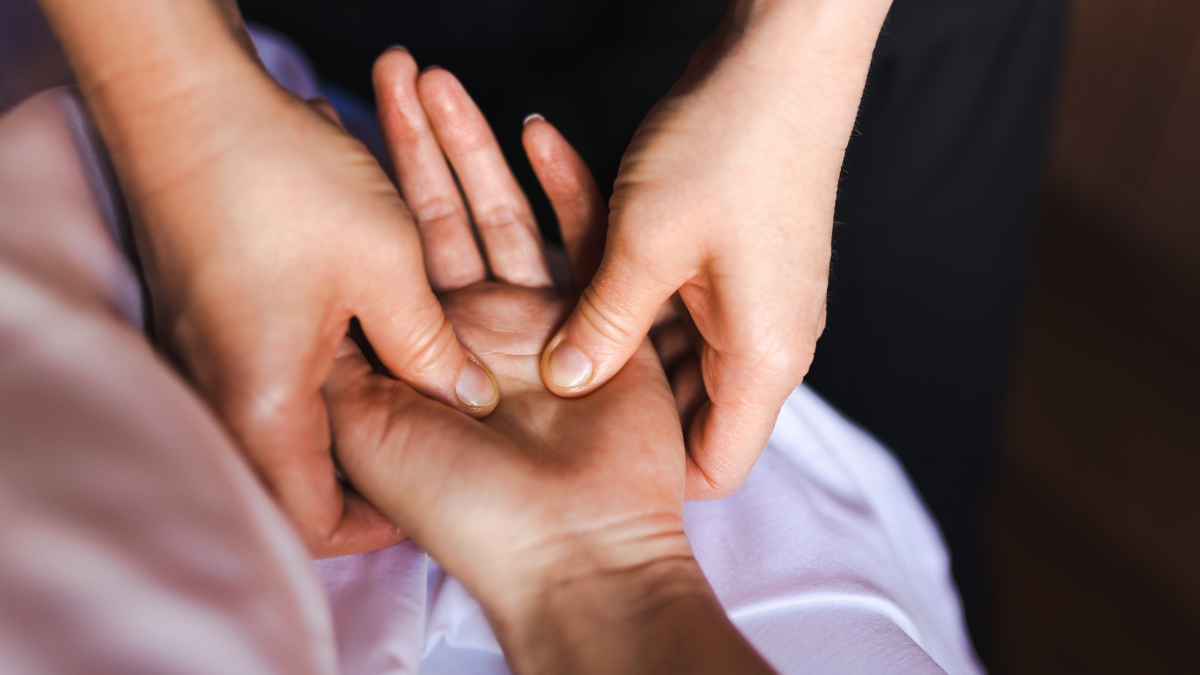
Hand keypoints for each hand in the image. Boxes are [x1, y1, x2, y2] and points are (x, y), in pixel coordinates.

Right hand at [38, 0, 500, 556]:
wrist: (184, 98)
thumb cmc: (282, 184)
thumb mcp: (388, 267)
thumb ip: (432, 347)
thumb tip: (467, 397)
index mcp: (263, 406)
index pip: (314, 519)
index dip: (376, 524)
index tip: (433, 490)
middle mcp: (226, 393)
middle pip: (307, 468)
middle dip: (374, 456)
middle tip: (436, 433)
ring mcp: (212, 353)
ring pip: (300, 409)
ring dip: (360, 396)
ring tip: (416, 371)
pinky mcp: (214, 313)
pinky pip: (279, 362)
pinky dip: (332, 355)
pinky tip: (371, 318)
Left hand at [325, 52, 773, 674]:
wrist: (571, 548)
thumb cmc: (464, 503)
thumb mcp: (364, 429)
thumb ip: (338, 356)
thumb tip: (310, 295)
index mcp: (418, 357)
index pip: (387, 254)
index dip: (366, 191)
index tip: (339, 124)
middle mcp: (476, 335)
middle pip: (443, 221)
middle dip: (419, 147)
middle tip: (396, 72)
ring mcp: (540, 321)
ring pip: (502, 216)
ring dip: (476, 150)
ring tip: (443, 84)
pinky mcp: (599, 318)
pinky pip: (578, 237)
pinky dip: (563, 185)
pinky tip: (536, 132)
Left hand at [538, 0, 890, 498]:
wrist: (784, 57)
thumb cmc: (729, 146)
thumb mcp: (645, 245)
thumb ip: (602, 326)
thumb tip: (564, 384)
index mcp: (762, 360)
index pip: (714, 468)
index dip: (651, 477)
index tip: (577, 462)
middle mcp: (768, 343)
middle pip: (690, 414)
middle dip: (622, 409)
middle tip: (544, 401)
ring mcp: (757, 304)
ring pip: (672, 358)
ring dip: (616, 343)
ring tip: (546, 329)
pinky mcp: (739, 267)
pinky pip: (676, 308)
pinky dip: (631, 299)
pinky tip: (576, 272)